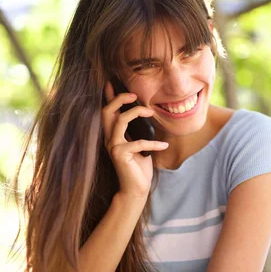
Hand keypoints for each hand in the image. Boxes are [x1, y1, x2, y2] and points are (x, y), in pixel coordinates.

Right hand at [102, 81, 168, 199]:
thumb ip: (136, 130)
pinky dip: (154, 143)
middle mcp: (109, 138)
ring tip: (151, 112)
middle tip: (135, 95)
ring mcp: (113, 147)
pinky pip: (138, 142)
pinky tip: (164, 145)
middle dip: (119, 99)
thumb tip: (145, 111)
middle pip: (106, 111)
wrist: (136, 189)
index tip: (112, 81)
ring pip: (120, 120)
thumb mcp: (138, 143)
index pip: (107, 110)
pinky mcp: (120, 156)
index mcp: (112, 134)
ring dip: (136, 113)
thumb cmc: (139, 166)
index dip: (109, 96)